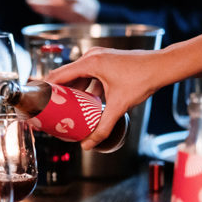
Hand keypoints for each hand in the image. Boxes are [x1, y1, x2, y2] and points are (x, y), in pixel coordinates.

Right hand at [47, 47, 163, 149]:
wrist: (162, 66)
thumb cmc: (142, 78)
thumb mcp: (118, 106)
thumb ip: (102, 126)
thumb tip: (88, 144)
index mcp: (90, 62)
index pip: (58, 75)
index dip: (46, 88)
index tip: (40, 100)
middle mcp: (92, 56)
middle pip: (66, 75)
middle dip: (59, 92)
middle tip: (52, 108)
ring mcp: (99, 57)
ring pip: (77, 75)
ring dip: (72, 90)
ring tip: (67, 107)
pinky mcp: (106, 61)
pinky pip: (88, 74)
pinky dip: (84, 86)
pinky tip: (86, 101)